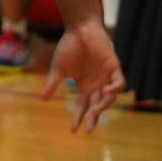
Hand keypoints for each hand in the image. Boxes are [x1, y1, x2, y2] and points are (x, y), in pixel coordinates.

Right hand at [41, 18, 125, 132]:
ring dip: (103, 106)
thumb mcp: (58, 69)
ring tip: (95, 110)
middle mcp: (96, 85)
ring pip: (109, 98)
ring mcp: (106, 77)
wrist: (80, 29)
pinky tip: (106, 91)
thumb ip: (52, 84)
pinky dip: (115, 89)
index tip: (73, 131)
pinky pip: (120, 83)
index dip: (78, 118)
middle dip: (93, 119)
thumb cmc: (68, 47)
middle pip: (96, 106)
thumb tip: (42, 100)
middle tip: (89, 129)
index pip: (81, 107)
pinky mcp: (114, 68)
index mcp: (83, 87)